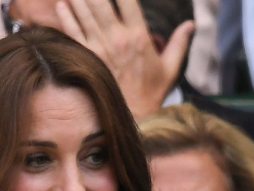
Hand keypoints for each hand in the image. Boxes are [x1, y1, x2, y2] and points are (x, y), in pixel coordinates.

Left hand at [56, 0, 193, 119]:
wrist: (134, 116)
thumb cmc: (152, 91)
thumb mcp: (170, 66)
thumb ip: (179, 42)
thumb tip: (192, 24)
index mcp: (138, 35)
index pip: (127, 0)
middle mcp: (118, 38)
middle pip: (101, 2)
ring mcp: (100, 47)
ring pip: (85, 13)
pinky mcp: (88, 58)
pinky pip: (74, 33)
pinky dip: (66, 17)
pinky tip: (62, 4)